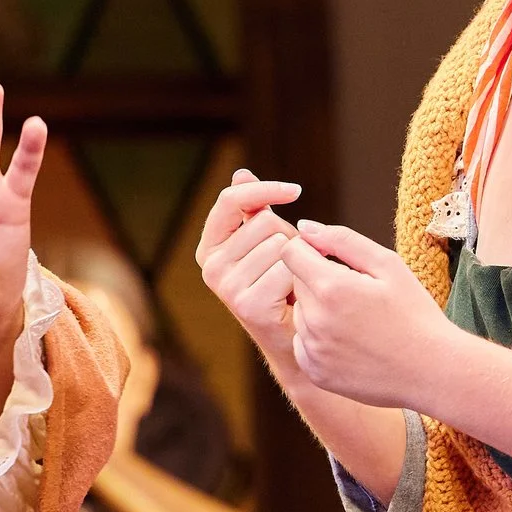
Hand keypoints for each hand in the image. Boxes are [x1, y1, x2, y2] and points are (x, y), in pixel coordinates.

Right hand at [194, 168, 302, 372]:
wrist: (294, 338)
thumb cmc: (281, 284)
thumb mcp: (264, 242)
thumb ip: (252, 209)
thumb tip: (240, 173)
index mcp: (210, 246)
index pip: (232, 200)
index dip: (265, 189)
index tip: (296, 190)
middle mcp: (211, 266)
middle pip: (264, 222)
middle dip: (288, 237)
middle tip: (288, 266)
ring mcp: (226, 287)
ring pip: (280, 246)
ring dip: (297, 261)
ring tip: (291, 283)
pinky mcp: (247, 305)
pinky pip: (287, 270)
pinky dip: (301, 281)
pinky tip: (295, 298)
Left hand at [281, 221, 459, 409]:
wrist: (432, 371)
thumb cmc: (415, 313)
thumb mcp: (388, 265)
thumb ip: (342, 240)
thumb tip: (305, 228)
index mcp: (331, 288)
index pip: (291, 253)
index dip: (310, 250)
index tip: (331, 258)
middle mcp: (314, 321)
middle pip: (295, 283)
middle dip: (318, 281)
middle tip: (356, 294)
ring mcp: (313, 351)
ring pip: (300, 314)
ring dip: (319, 311)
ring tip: (358, 321)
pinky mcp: (315, 373)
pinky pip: (303, 344)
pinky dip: (320, 339)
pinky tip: (352, 343)